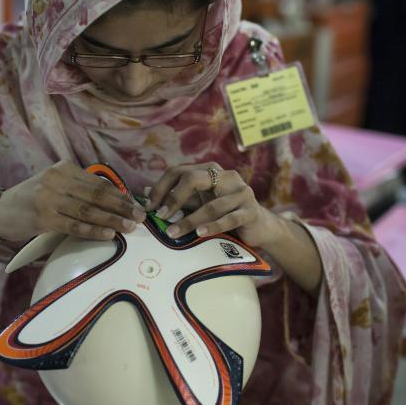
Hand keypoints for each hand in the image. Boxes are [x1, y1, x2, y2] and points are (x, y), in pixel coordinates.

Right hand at [0, 162, 145, 241]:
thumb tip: (113, 198)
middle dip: (122, 206)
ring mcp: (50, 199)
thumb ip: (78, 187)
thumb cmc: (31, 199)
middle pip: (97, 195)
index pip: (98, 182)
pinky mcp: (44, 219)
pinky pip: (75, 225)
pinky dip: (94, 230)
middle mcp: (57, 180)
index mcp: (63, 168)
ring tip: (129, 226)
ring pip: (89, 210)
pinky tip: (108, 234)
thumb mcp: (54, 184)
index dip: (119, 194)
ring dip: (112, 219)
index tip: (136, 203)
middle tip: (140, 216)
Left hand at [147, 163, 282, 249]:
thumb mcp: (199, 203)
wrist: (259, 226)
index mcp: (211, 171)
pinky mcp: (251, 210)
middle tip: (161, 216)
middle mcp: (226, 176)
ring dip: (189, 220)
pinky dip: (213, 226)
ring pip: (211, 205)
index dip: (161, 188)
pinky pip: (229, 218)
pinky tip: (200, 233)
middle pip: (194, 179)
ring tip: (173, 232)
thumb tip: (145, 193)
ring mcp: (241, 192)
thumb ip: (178, 198)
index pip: (179, 171)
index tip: (149, 206)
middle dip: (174, 198)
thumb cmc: (225, 213)